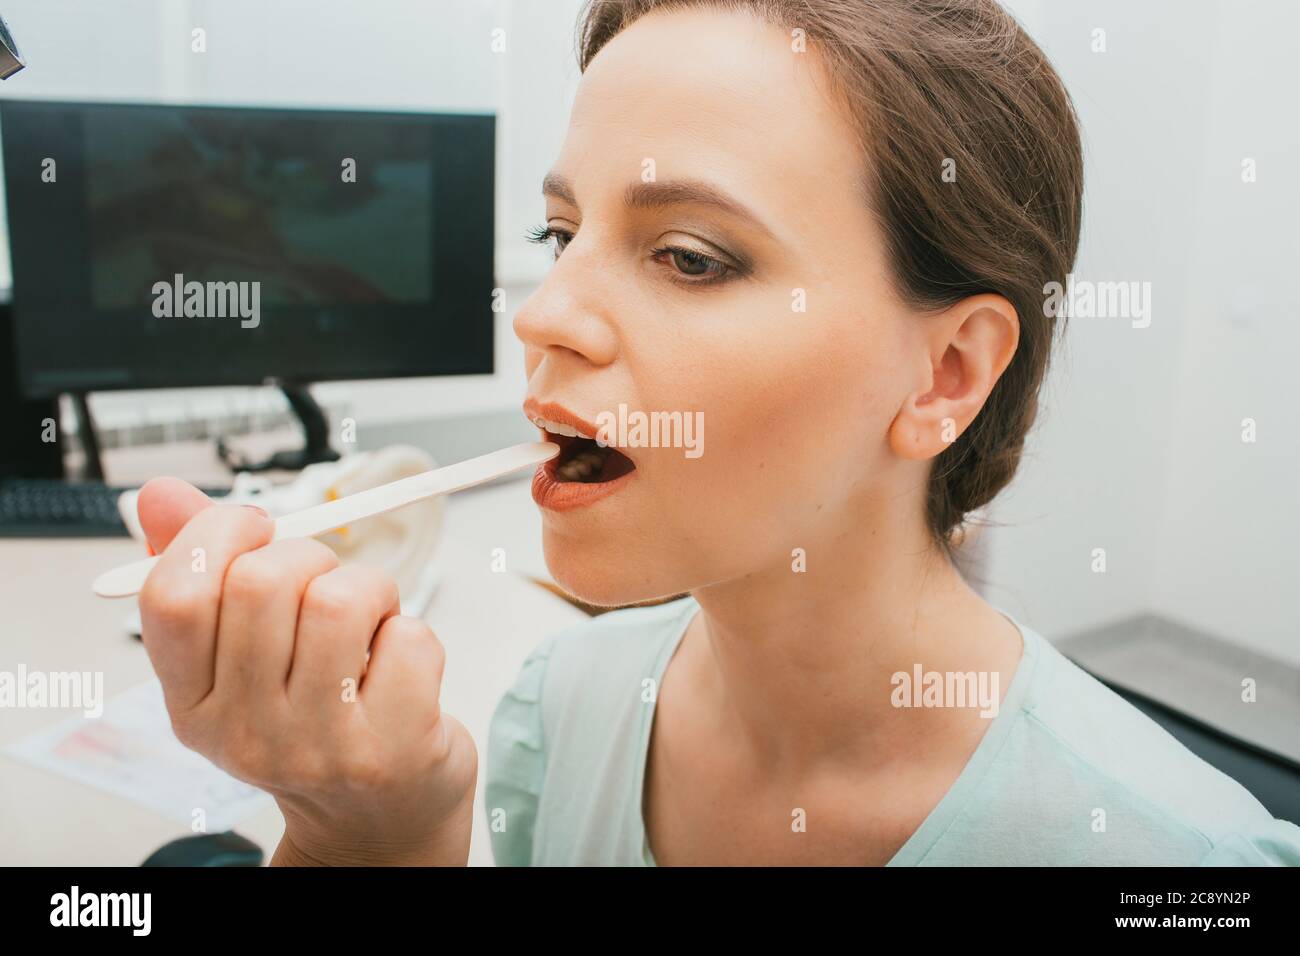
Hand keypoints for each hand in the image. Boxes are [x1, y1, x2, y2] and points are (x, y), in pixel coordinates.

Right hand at [135, 478, 475, 865]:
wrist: (377, 819)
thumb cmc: (314, 722)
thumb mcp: (241, 658)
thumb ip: (203, 570)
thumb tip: (161, 494)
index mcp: (193, 703)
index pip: (175, 596)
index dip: (218, 535)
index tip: (255, 528)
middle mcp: (245, 731)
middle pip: (263, 581)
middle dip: (310, 557)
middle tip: (324, 586)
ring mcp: (320, 746)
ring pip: (342, 599)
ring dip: (370, 591)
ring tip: (368, 627)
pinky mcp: (392, 747)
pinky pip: (410, 636)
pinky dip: (413, 633)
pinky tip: (397, 669)